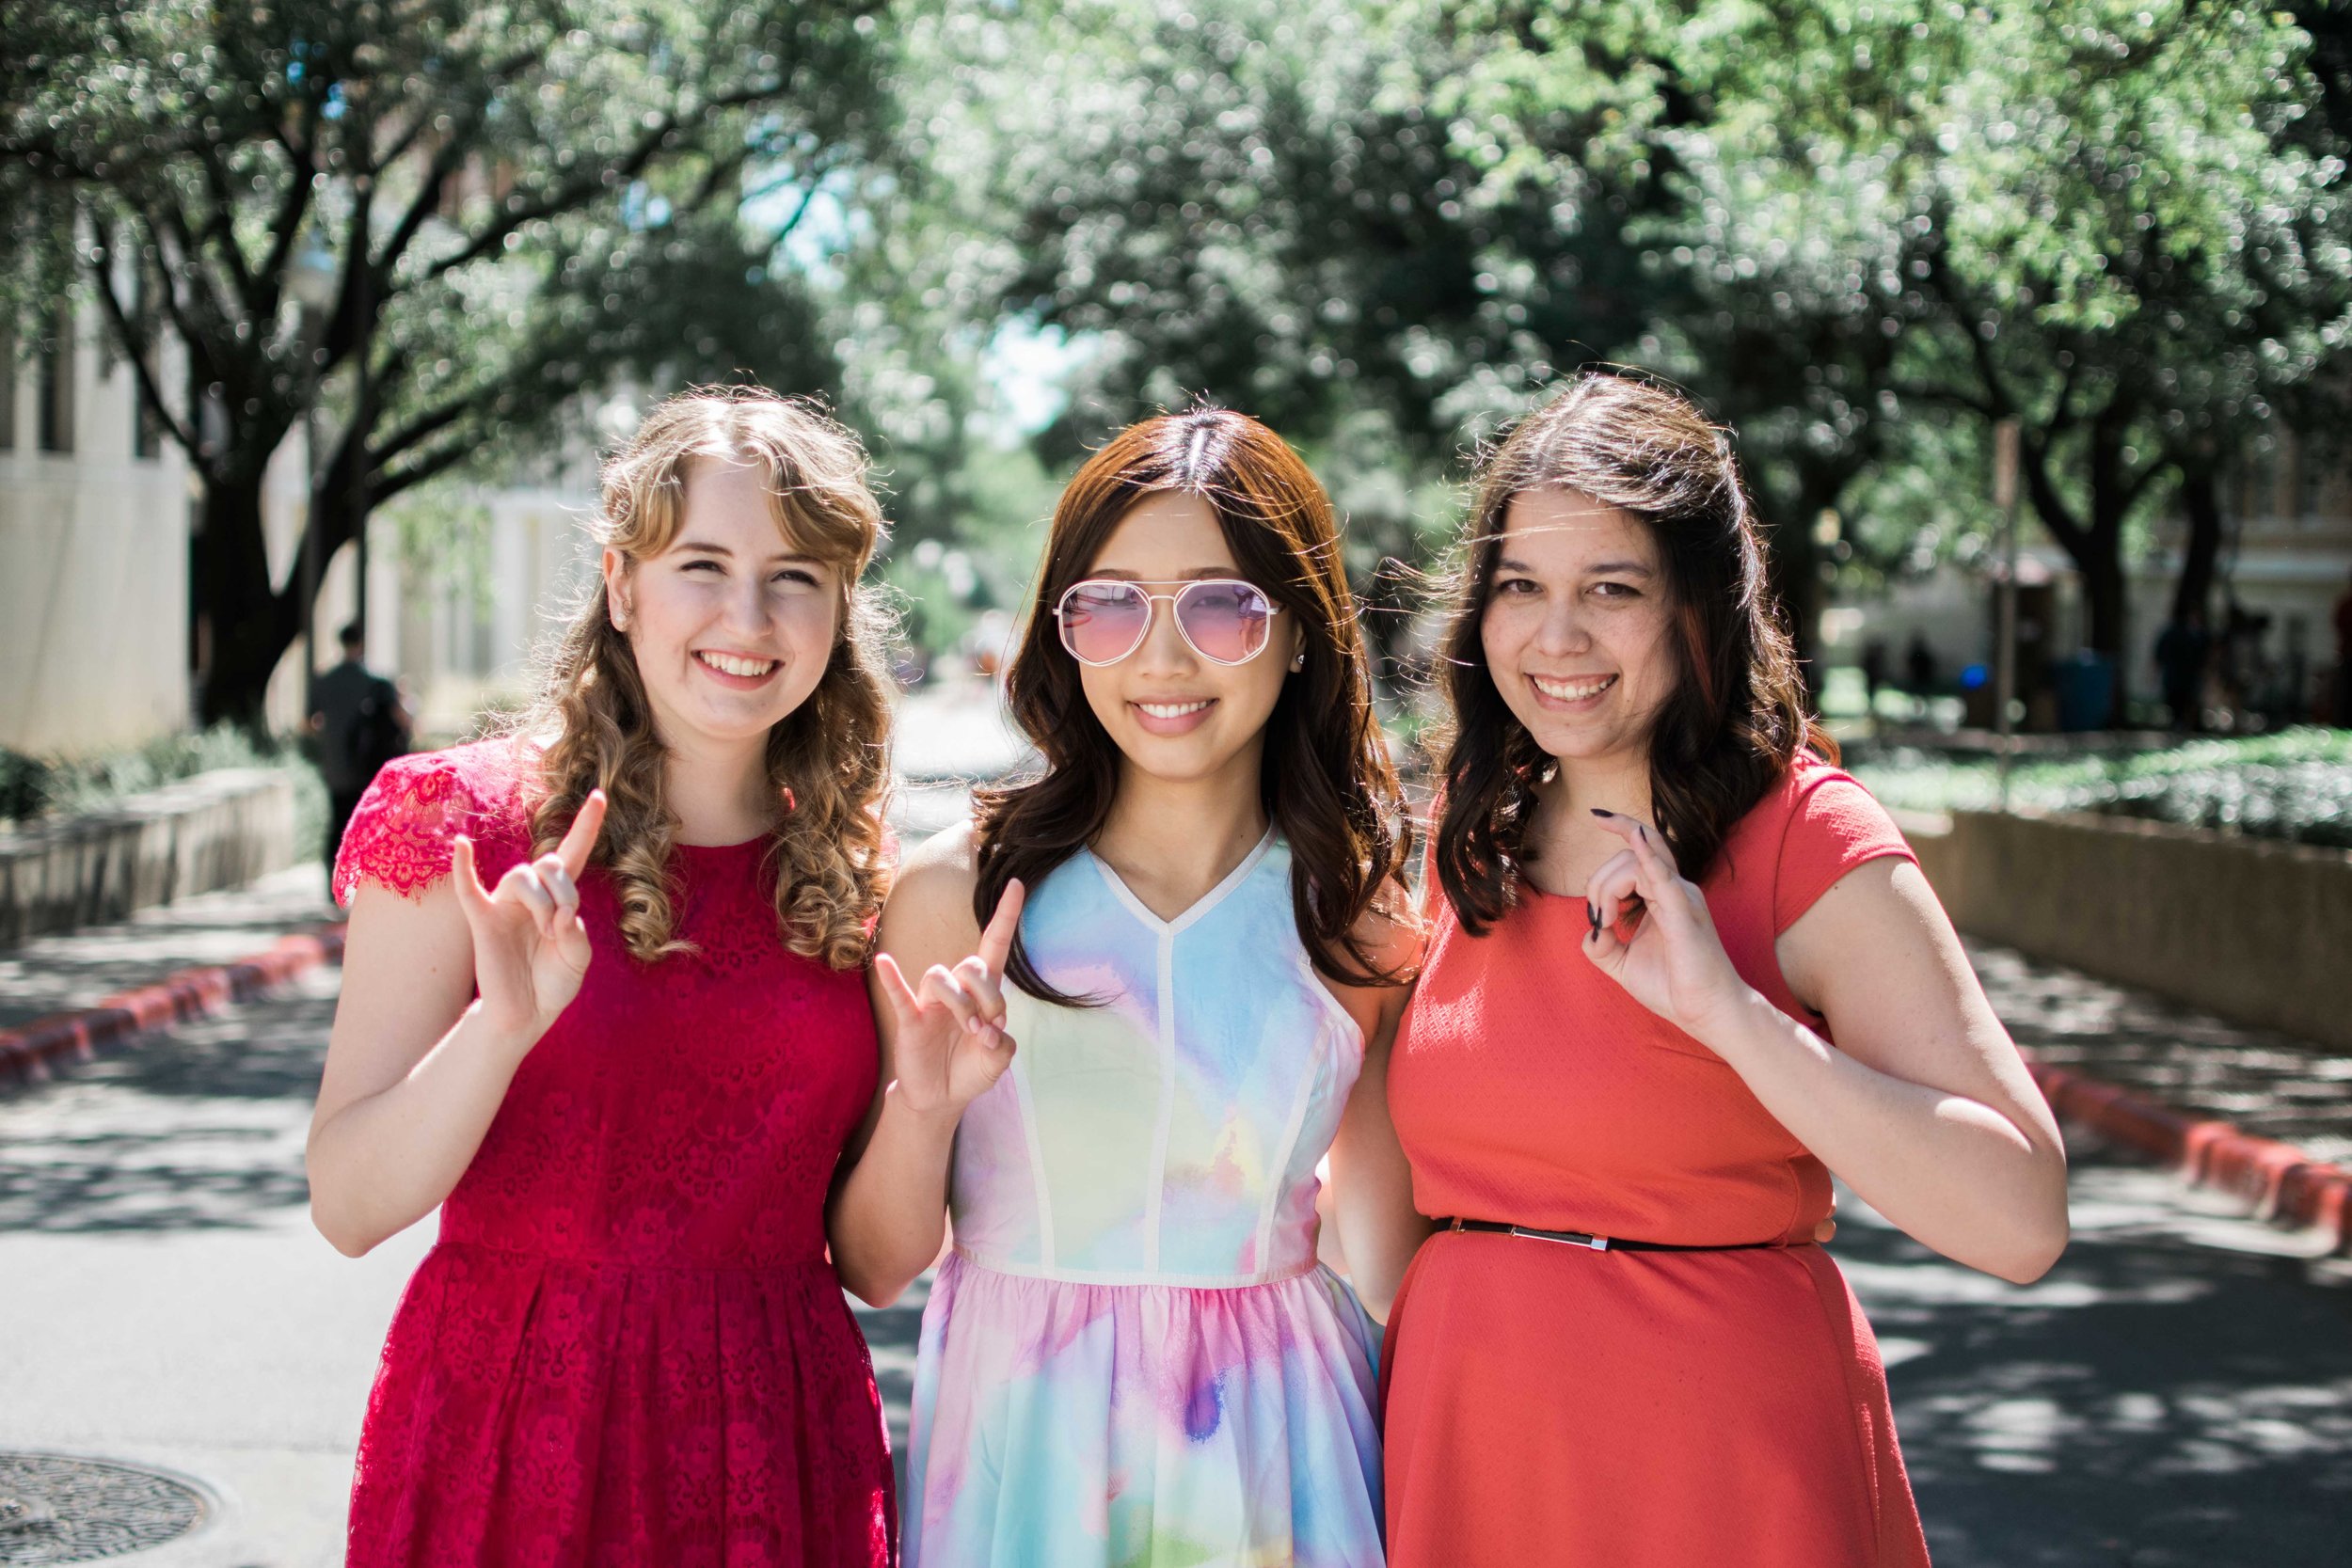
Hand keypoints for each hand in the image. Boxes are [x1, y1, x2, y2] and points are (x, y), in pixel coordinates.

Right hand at [451, 791, 605, 1042]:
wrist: (526, 1014)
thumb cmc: (553, 983)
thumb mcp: (578, 961)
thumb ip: (575, 936)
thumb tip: (558, 915)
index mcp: (560, 898)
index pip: (573, 852)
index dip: (586, 825)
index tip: (600, 795)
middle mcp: (532, 894)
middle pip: (548, 862)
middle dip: (565, 889)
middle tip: (563, 923)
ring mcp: (505, 905)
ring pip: (522, 876)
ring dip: (541, 901)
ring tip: (545, 930)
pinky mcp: (482, 921)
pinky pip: (468, 888)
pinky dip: (462, 866)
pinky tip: (461, 844)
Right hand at [874, 880, 1025, 1119]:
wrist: (943, 1098)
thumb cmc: (971, 1068)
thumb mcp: (998, 1061)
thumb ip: (1002, 1045)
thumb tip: (990, 1031)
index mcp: (982, 992)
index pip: (994, 945)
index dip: (1006, 915)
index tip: (1017, 884)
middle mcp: (956, 989)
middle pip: (972, 965)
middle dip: (988, 995)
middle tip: (989, 1028)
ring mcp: (931, 1003)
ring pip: (941, 976)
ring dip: (962, 1003)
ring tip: (971, 1031)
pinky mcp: (911, 1019)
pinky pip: (899, 993)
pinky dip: (891, 978)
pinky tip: (885, 962)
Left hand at [1580, 811, 1755, 1041]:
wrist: (1706, 1013)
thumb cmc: (1674, 987)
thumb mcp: (1624, 964)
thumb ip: (1602, 946)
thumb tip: (1590, 932)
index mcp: (1664, 895)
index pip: (1638, 851)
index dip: (1614, 844)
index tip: (1595, 845)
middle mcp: (1675, 889)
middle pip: (1630, 854)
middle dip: (1599, 881)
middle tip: (1599, 917)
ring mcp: (1682, 899)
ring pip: (1637, 862)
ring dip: (1607, 887)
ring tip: (1607, 920)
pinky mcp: (1684, 914)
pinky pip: (1664, 877)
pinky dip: (1647, 856)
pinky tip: (1636, 838)